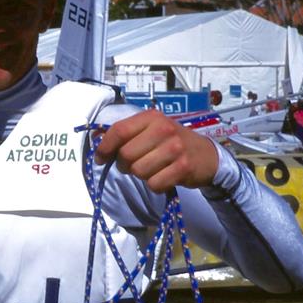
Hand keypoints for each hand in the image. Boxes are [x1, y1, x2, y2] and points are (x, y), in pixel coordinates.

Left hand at [94, 110, 218, 192]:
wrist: (207, 155)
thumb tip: (95, 139)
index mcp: (151, 117)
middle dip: (124, 165)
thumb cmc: (172, 142)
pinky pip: (154, 184)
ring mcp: (175, 148)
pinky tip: (164, 176)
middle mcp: (163, 129)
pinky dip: (156, 184)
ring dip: (141, 175)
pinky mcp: (183, 168)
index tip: (100, 159)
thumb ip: (125, 133)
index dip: (105, 147)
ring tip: (152, 169)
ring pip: (138, 171)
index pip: (119, 130)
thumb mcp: (150, 130)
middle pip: (126, 154)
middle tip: (134, 165)